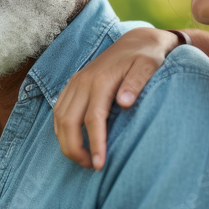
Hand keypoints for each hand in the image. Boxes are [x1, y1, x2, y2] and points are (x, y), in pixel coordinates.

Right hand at [53, 28, 180, 169]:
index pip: (92, 119)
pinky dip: (60, 129)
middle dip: (74, 148)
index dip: (94, 144)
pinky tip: (72, 141)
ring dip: (65, 141)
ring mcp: (75, 83)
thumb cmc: (146, 57)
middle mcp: (82, 82)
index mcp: (100, 81)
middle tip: (90, 167)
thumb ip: (137, 83)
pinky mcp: (73, 84)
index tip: (99, 165)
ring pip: (59, 117)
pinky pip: (59, 110)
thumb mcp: (149, 66)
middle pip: (68, 121)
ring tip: (82, 159)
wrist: (136, 41)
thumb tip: (125, 103)